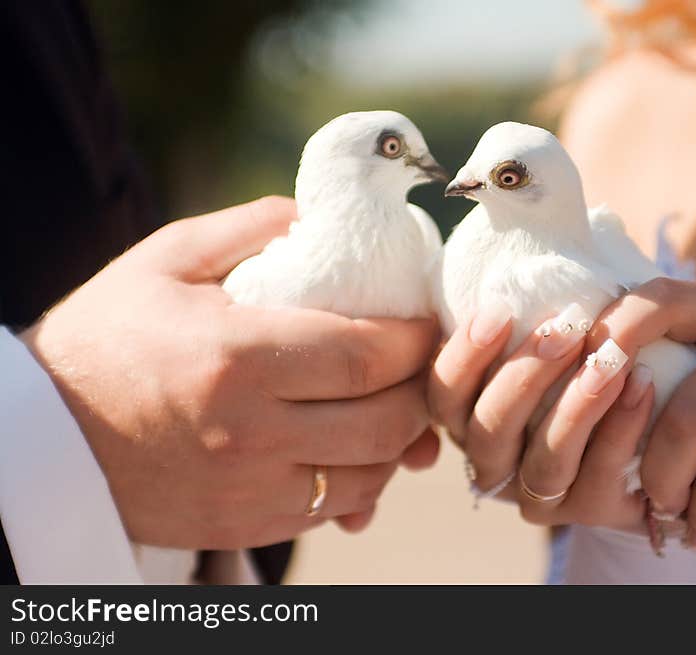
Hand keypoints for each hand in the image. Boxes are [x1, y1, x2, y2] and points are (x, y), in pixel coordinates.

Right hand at [20, 196, 439, 548]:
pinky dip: (363, 478)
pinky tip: (354, 446)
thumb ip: (250, 228)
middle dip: (420, 388)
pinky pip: (333, 510)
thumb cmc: (107, 336)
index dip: (415, 339)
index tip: (423, 321)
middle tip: (417, 362)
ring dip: (400, 438)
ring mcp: (250, 489)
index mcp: (237, 357)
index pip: (368, 356)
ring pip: (371, 474)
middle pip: (385, 422)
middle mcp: (251, 433)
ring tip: (392, 401)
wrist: (46, 435)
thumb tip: (320, 216)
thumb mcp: (165, 260)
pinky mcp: (244, 524)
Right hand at [427, 302, 655, 530]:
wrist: (654, 417)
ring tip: (612, 357)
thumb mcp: (549, 334)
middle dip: (525, 377)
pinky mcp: (589, 511)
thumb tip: (512, 263)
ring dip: (576, 407)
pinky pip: (598, 479)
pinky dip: (620, 429)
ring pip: (543, 463)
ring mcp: (539, 493)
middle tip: (566, 328)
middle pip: (488, 431)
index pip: (443, 395)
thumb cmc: (586, 355)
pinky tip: (643, 384)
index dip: (463, 358)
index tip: (499, 311)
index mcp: (469, 415)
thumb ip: (524, 315)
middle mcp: (494, 460)